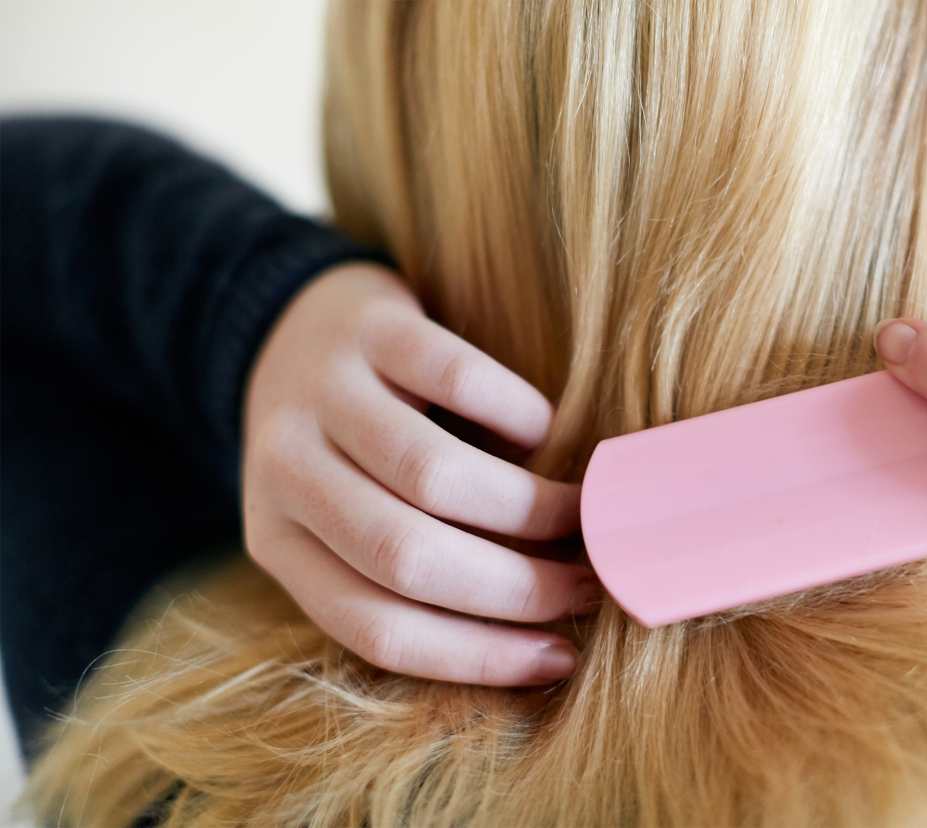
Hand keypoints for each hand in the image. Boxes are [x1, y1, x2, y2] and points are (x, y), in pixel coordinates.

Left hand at [242, 262, 595, 684]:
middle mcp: (285, 470)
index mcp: (277, 541)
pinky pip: (455, 376)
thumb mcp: (339, 519)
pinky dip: (515, 413)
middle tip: (585, 587)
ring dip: (525, 507)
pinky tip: (543, 431)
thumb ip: (403, 572)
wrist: (292, 325)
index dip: (475, 653)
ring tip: (577, 516)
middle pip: (404, 557)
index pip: (373, 624)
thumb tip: (535, 633)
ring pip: (430, 474)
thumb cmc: (340, 447)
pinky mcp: (369, 326)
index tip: (558, 658)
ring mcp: (321, 392)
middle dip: (513, 587)